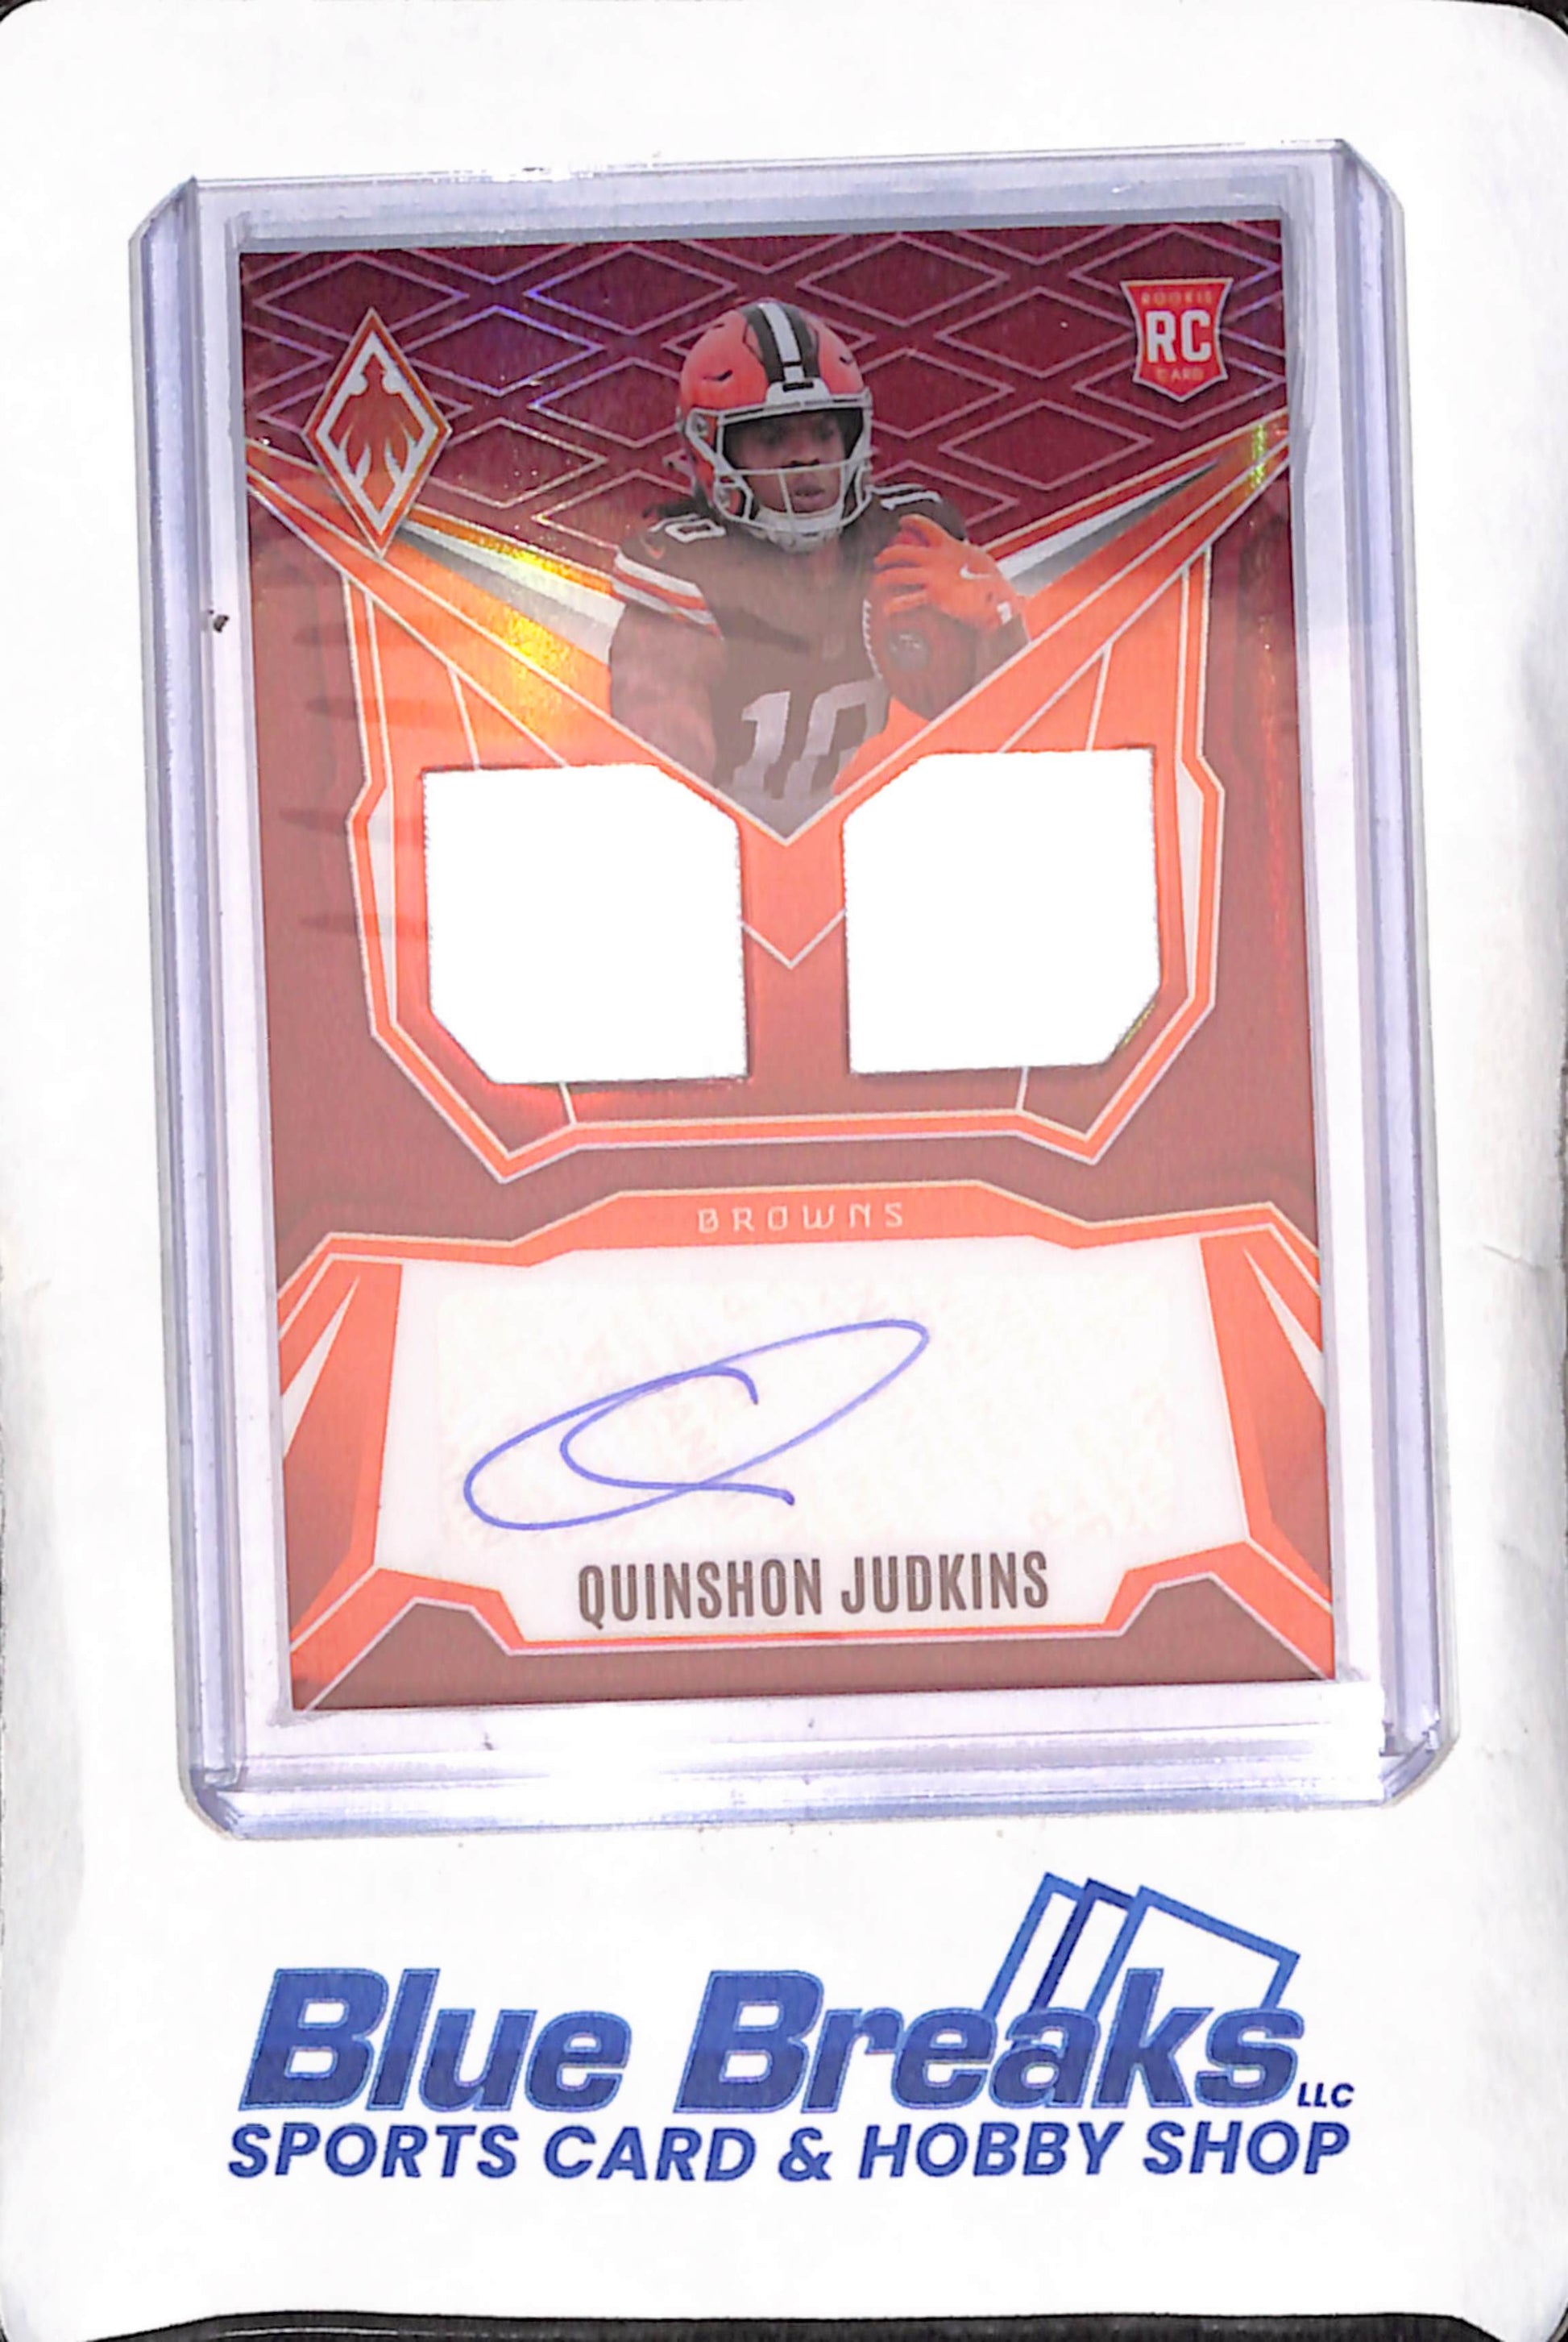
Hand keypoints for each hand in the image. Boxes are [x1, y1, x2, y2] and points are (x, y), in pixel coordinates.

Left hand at [872, 515, 1016, 633]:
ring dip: (884, 578)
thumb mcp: (979, 561)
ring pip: (899, 574)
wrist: (999, 597)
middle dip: (887, 554)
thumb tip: (964, 551)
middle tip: (879, 559)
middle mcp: (937, 558)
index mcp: (949, 546)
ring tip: (876, 582)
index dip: (912, 521)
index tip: (902, 521)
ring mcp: (933, 576)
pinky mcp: (934, 596)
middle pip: (903, 551)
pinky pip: (908, 600)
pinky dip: (895, 605)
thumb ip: (965, 555)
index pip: (926, 526)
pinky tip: (886, 609)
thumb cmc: (992, 582)